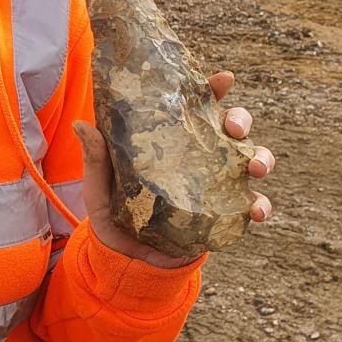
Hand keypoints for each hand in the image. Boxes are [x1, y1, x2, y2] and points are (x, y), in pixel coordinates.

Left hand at [73, 70, 274, 268]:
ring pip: (250, 159)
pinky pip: (250, 206)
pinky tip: (257, 210)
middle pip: (231, 127)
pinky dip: (260, 205)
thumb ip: (96, 158)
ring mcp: (215, 184)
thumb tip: (80, 125)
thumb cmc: (113, 214)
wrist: (126, 262)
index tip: (223, 79)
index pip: (195, 106)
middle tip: (233, 127)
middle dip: (241, 120)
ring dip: (261, 157)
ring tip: (255, 166)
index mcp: (172, 138)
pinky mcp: (223, 215)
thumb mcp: (100, 186)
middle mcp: (199, 155)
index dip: (213, 89)